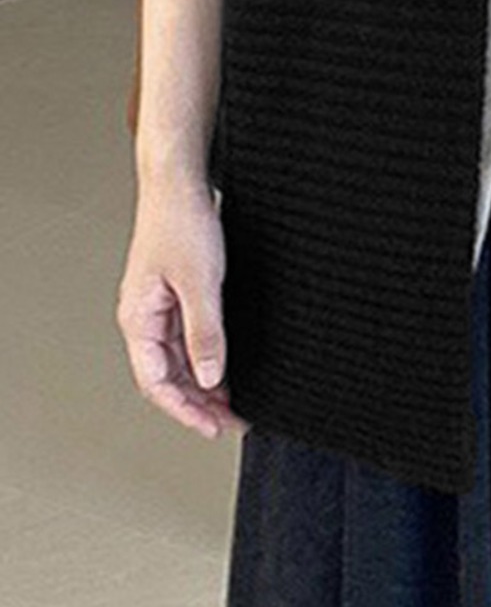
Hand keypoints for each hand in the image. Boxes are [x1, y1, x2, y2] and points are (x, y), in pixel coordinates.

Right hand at [116, 173, 247, 440]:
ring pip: (179, 358)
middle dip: (198, 402)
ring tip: (234, 402)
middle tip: (232, 420)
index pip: (156, 382)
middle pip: (168, 375)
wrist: (180, 181)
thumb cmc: (180, 222)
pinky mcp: (178, 292)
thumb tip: (209, 377)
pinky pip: (189, 336)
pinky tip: (227, 365)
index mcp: (139, 319)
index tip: (213, 427)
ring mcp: (161, 305)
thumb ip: (205, 332)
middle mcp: (146, 317)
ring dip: (204, 382)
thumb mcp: (201, 282)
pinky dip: (207, 355)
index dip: (185, 410)